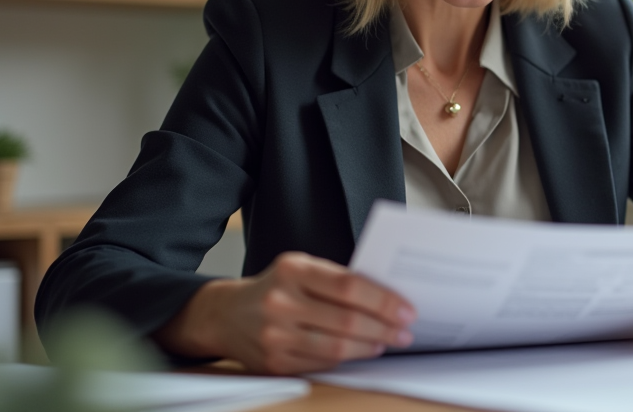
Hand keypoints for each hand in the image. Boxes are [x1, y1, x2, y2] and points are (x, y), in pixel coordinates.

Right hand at [154, 252, 415, 373]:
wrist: (226, 315)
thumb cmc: (276, 287)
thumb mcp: (300, 268)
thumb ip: (336, 279)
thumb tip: (387, 297)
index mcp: (292, 269)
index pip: (349, 285)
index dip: (383, 300)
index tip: (406, 308)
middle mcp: (281, 302)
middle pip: (346, 320)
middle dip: (384, 327)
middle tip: (405, 330)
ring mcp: (275, 335)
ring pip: (337, 346)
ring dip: (370, 346)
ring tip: (388, 341)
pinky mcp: (274, 363)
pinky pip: (322, 362)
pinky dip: (348, 358)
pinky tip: (363, 351)